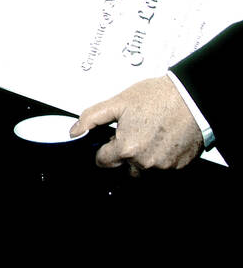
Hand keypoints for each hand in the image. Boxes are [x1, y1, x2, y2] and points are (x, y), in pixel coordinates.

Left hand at [72, 76, 202, 174]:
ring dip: (142, 157)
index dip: (103, 149)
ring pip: (144, 169)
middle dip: (123, 153)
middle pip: (124, 167)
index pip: (103, 161)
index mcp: (127, 148)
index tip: (109, 140)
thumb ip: (92, 117)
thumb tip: (75, 130)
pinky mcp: (179, 166)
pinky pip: (163, 168)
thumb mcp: (119, 102)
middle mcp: (145, 162)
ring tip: (149, 133)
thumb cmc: (159, 97)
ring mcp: (163, 167)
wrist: (192, 98)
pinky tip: (162, 138)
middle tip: (132, 132)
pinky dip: (160, 156)